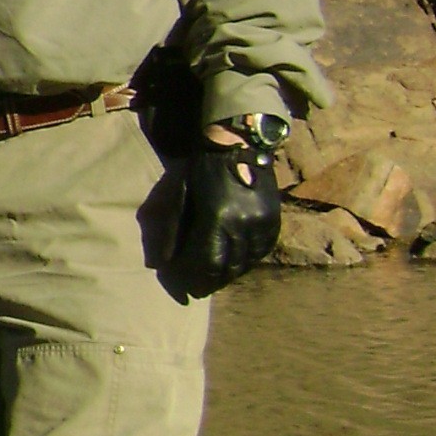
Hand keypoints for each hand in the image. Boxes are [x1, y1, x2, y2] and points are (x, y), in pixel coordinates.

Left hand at [166, 140, 280, 296]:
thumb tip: (161, 264)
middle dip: (209, 282)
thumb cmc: (199, 168)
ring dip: (228, 276)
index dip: (193, 279)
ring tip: (213, 281)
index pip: (206, 262)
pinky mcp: (274, 220)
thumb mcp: (177, 195)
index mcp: (217, 217)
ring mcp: (263, 223)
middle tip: (195, 291)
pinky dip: (247, 263)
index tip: (182, 287)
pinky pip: (262, 251)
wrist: (237, 144)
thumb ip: (170, 231)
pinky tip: (235, 265)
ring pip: (246, 263)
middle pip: (227, 268)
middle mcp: (244, 224)